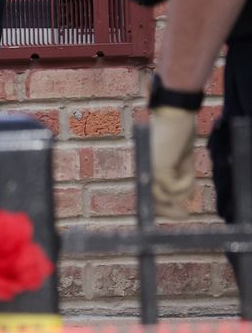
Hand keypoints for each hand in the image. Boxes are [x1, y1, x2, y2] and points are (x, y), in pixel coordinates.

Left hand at [150, 104, 199, 218]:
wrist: (177, 116)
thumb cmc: (179, 135)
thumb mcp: (182, 163)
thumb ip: (181, 179)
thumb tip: (186, 200)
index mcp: (146, 169)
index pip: (148, 196)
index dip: (161, 209)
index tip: (180, 214)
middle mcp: (143, 170)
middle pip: (151, 202)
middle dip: (168, 212)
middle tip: (185, 216)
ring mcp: (148, 169)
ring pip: (164, 196)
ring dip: (182, 191)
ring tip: (190, 174)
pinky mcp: (156, 167)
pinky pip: (173, 188)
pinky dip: (185, 182)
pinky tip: (188, 167)